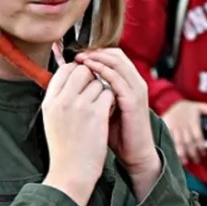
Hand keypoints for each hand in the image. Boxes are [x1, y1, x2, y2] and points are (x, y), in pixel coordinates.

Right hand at [42, 62, 115, 205]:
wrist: (71, 173)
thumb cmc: (64, 149)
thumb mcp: (52, 120)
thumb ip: (59, 98)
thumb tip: (70, 77)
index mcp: (49, 101)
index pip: (64, 70)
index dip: (77, 71)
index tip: (83, 81)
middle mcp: (62, 100)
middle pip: (82, 70)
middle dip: (92, 78)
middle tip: (94, 94)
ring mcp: (79, 106)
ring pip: (98, 82)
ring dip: (103, 92)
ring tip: (100, 109)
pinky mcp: (96, 114)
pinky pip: (109, 94)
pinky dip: (111, 102)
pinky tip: (107, 115)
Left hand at [75, 49, 157, 172]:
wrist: (134, 154)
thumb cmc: (118, 133)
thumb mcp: (103, 108)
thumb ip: (93, 94)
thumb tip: (70, 85)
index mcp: (128, 82)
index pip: (113, 56)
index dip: (95, 52)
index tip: (76, 55)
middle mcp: (134, 82)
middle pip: (116, 54)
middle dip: (95, 51)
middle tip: (77, 54)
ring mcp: (136, 90)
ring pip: (117, 63)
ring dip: (97, 58)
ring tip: (81, 59)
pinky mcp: (134, 100)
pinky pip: (118, 80)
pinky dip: (103, 72)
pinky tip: (90, 72)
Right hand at [161, 100, 206, 163]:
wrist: (170, 100)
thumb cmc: (187, 107)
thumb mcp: (200, 106)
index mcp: (193, 122)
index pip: (198, 136)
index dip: (201, 146)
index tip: (203, 154)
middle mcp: (184, 126)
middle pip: (189, 142)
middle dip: (193, 153)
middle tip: (196, 161)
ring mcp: (175, 127)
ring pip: (179, 142)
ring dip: (182, 153)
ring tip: (185, 162)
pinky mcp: (166, 127)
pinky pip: (169, 139)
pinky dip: (171, 147)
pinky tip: (173, 155)